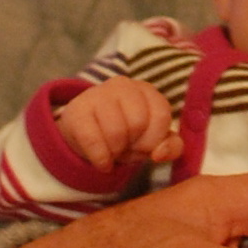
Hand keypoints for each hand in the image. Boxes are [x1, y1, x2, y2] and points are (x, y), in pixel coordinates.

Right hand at [57, 79, 181, 170]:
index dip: (154, 139)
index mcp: (146, 90)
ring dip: (116, 152)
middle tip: (125, 147)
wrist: (87, 134)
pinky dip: (100, 159)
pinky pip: (93, 140)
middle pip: (138, 123)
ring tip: (113, 149)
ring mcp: (97, 94)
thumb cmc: (128, 135)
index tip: (144, 145)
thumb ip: (171, 146)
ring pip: (116, 132)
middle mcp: (123, 85)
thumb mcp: (154, 141)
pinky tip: (102, 161)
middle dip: (133, 145)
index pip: (161, 115)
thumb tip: (159, 154)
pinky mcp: (76, 111)